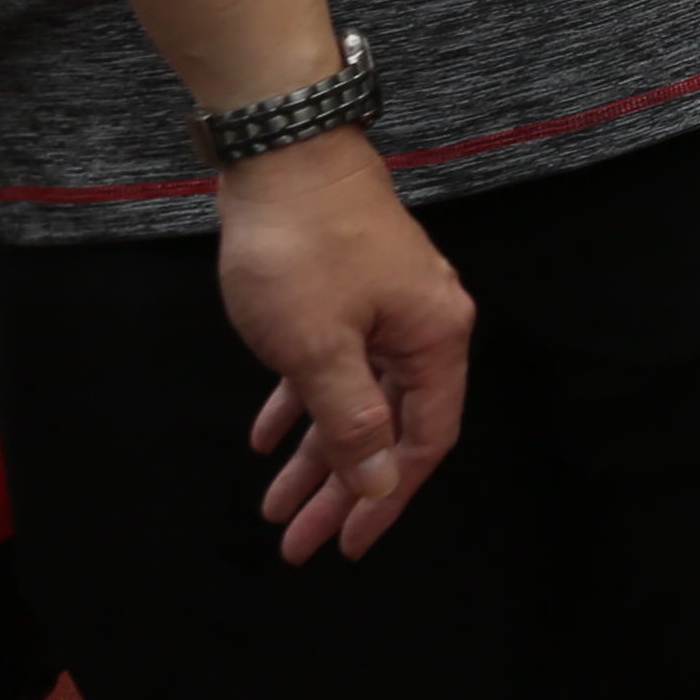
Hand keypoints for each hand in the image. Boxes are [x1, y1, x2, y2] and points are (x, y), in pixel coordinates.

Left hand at [210, 135, 473, 563]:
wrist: (284, 154)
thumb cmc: (303, 252)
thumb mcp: (320, 350)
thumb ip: (352, 423)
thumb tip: (381, 483)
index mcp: (435, 339)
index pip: (424, 440)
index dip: (386, 497)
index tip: (346, 545)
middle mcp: (423, 325)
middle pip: (390, 427)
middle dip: (342, 488)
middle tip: (298, 543)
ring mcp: (388, 305)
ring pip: (357, 399)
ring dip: (317, 453)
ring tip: (274, 507)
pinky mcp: (352, 290)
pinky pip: (335, 364)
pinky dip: (302, 402)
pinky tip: (265, 436)